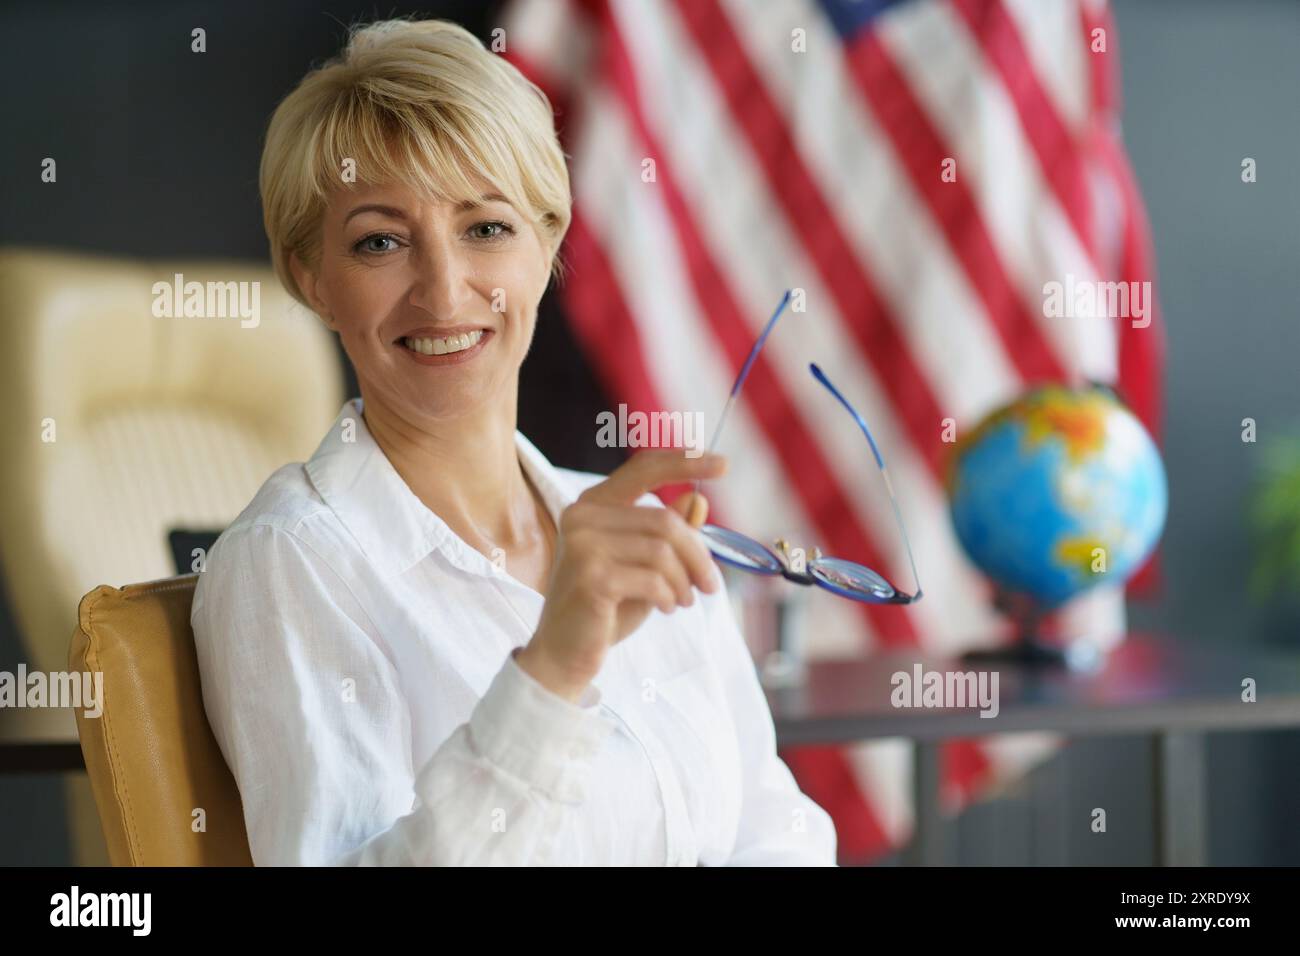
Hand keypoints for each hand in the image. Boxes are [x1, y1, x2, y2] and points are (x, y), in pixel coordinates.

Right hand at [516, 450, 726, 701]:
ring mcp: (582, 545)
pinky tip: (666, 609)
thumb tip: (696, 500)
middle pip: (665, 521)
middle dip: (698, 555)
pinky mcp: (591, 576)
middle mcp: (582, 517)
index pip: (643, 469)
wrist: (565, 653)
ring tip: (683, 601)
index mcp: (593, 505)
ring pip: (663, 551)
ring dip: (685, 581)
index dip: (685, 462)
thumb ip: (666, 533)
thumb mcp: (644, 565)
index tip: (724, 464)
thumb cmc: (607, 607)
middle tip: (710, 585)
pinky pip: (654, 579)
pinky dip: (670, 596)